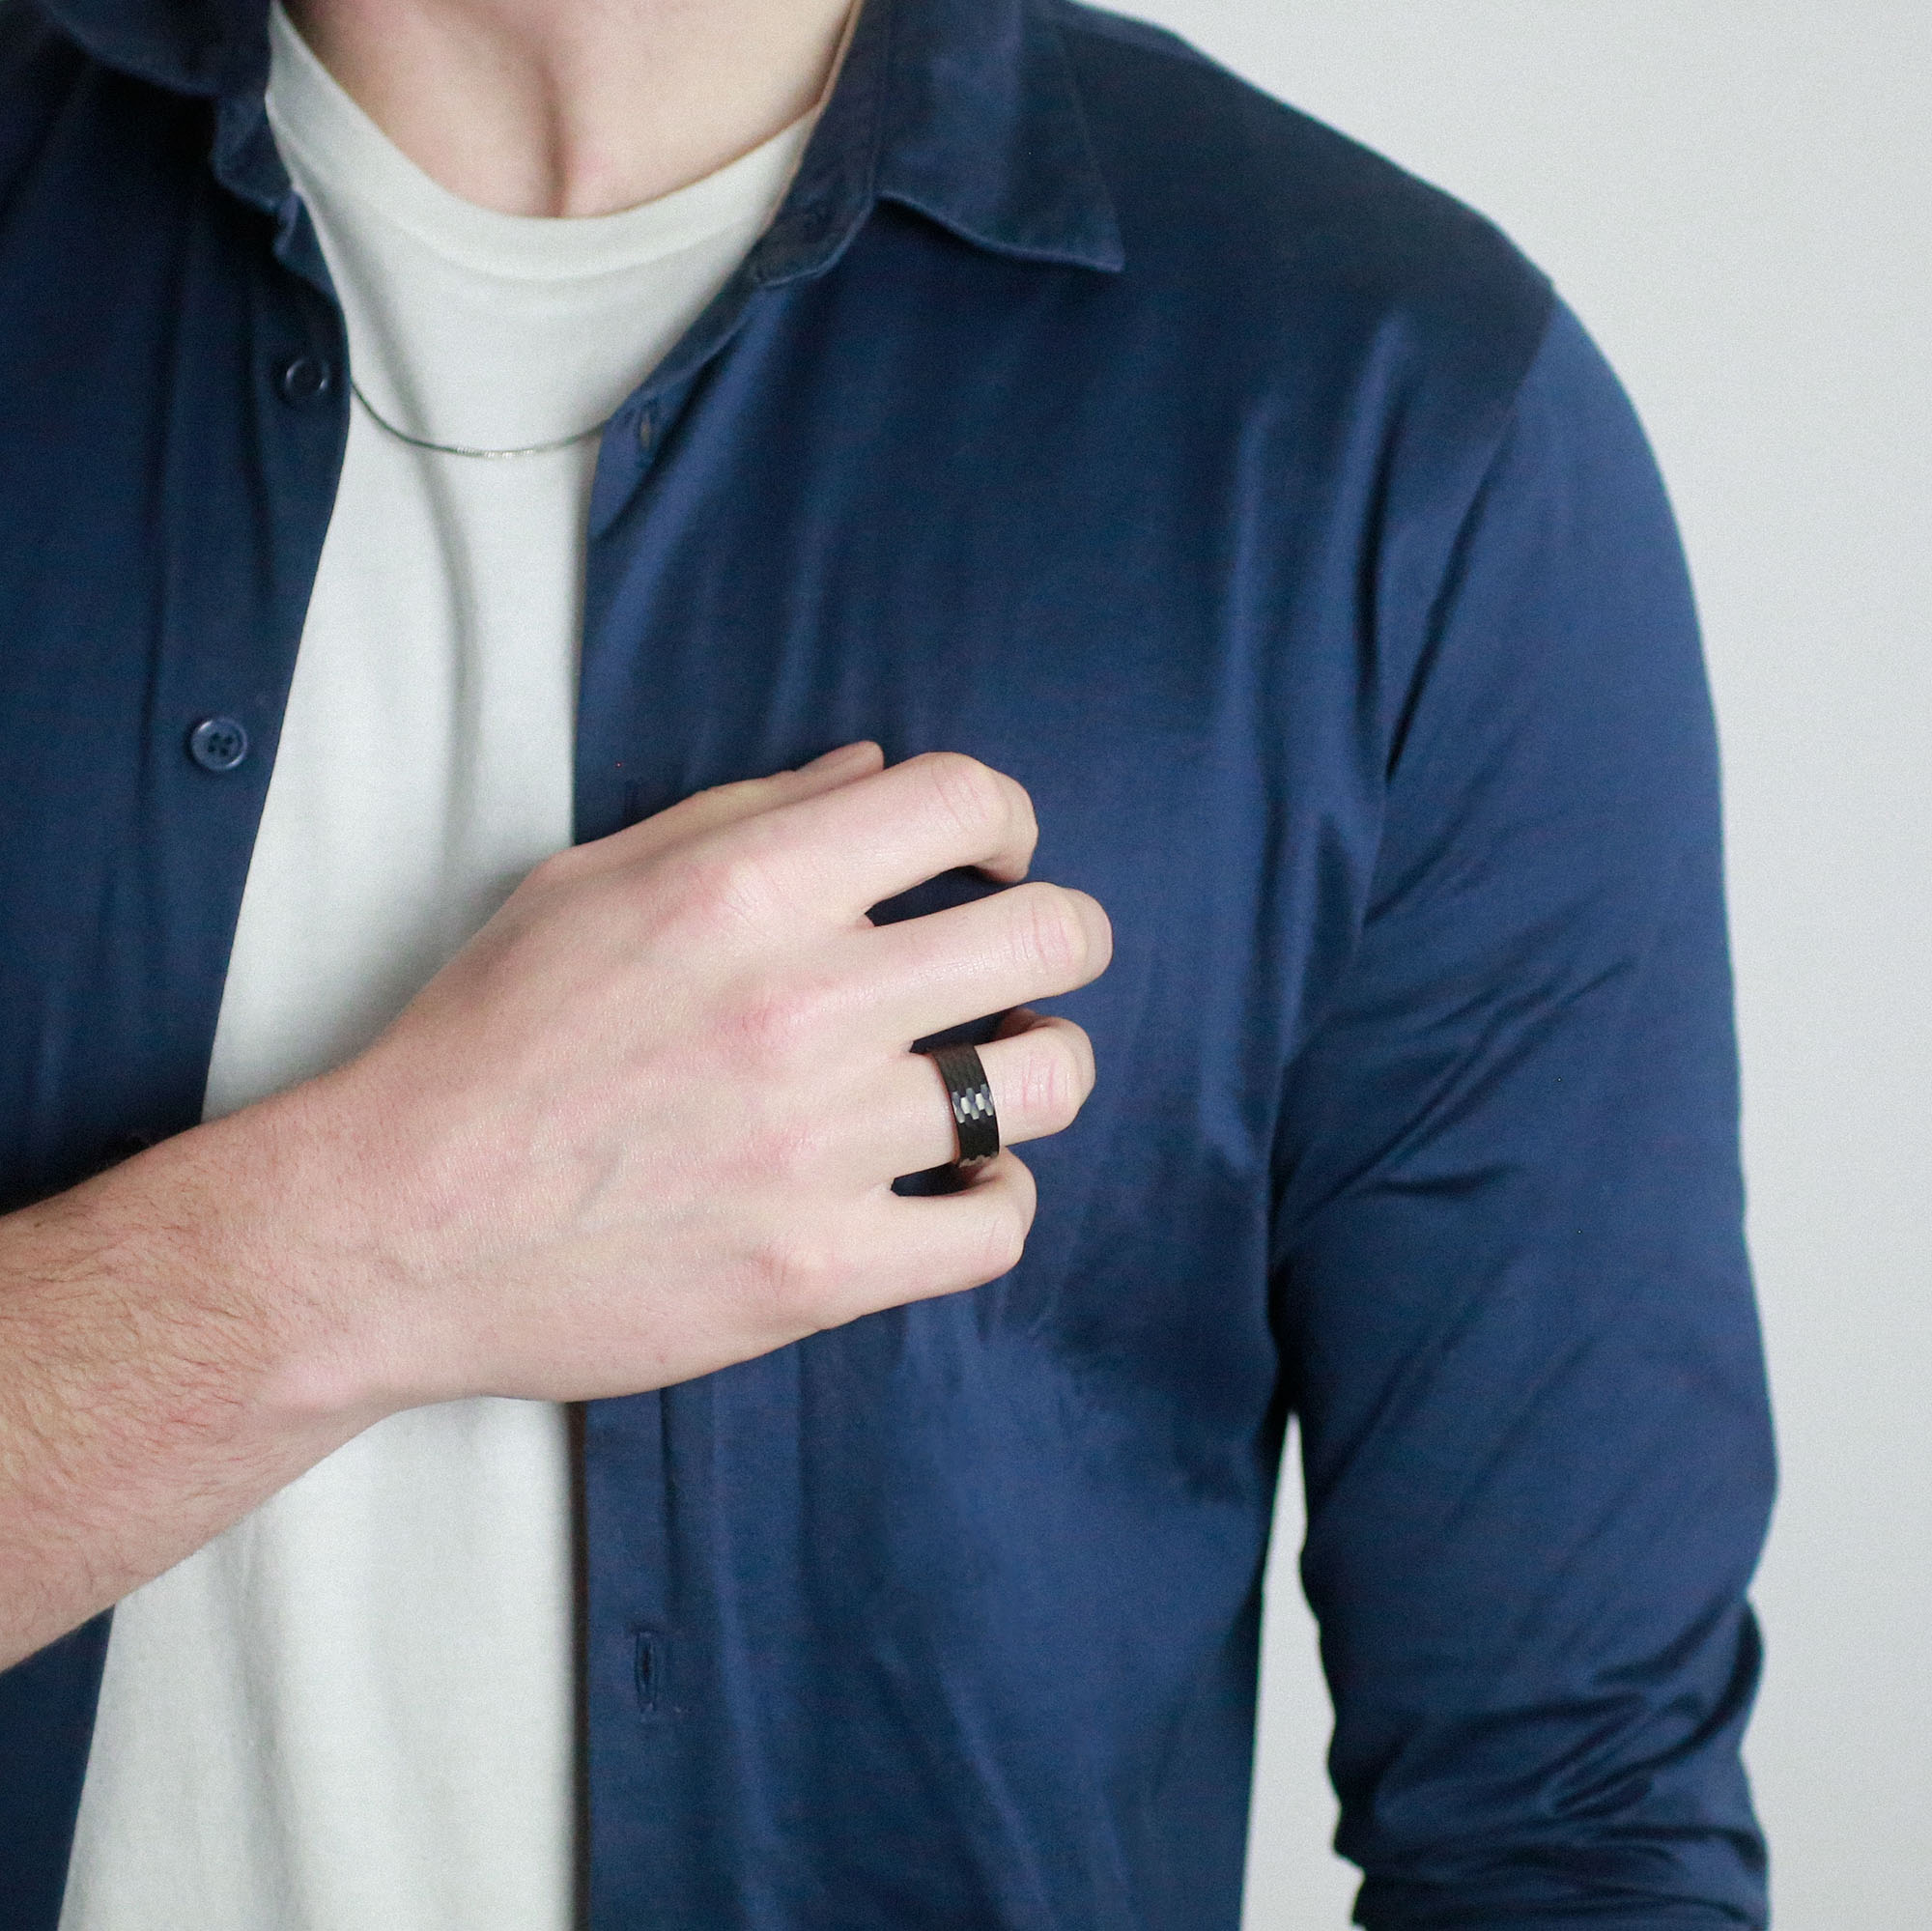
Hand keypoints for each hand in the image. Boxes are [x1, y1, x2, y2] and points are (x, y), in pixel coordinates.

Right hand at [280, 743, 1110, 1417]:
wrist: (393, 1227)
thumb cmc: (486, 1041)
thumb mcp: (590, 883)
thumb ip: (747, 816)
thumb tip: (874, 774)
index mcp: (744, 890)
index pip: (960, 797)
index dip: (1005, 817)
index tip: (990, 857)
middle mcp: (802, 1004)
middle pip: (1050, 935)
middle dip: (1058, 937)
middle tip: (1020, 967)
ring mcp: (820, 1146)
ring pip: (1047, 1083)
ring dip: (1039, 1068)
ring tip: (991, 1074)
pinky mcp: (819, 1269)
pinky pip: (997, 1228)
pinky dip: (998, 1200)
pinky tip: (958, 1183)